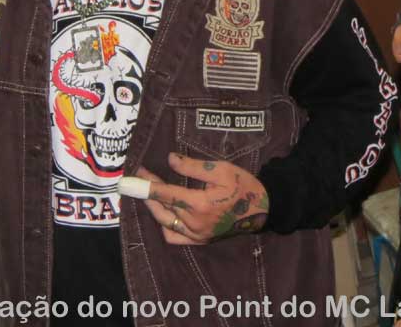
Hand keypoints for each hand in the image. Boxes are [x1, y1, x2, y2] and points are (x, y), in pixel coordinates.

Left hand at [134, 154, 268, 244]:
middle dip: (149, 193)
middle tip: (141, 178)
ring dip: (155, 208)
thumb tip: (171, 159)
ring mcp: (197, 235)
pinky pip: (174, 237)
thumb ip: (193, 166)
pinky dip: (165, 225)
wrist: (263, 209)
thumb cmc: (243, 185)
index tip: (137, 172)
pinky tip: (165, 214)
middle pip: (162, 207)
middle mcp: (195, 223)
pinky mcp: (200, 241)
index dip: (149, 183)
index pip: (166, 193)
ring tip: (150, 194)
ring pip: (165, 222)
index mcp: (200, 204)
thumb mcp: (221, 170)